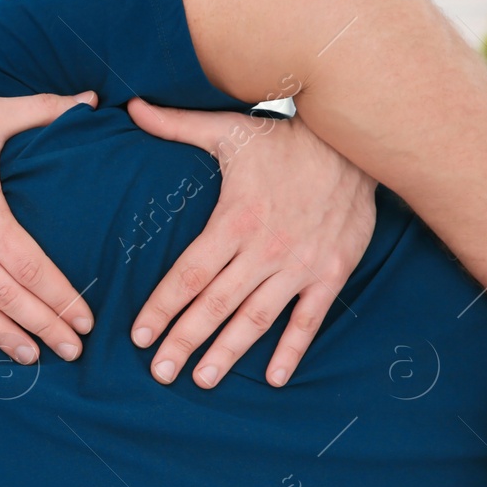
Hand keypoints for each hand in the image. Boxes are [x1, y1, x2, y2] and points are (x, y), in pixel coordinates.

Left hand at [126, 99, 375, 387]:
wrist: (355, 142)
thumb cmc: (283, 139)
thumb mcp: (228, 129)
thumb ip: (176, 125)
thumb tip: (132, 106)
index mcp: (234, 219)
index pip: (189, 274)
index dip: (161, 307)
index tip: (138, 335)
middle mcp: (265, 248)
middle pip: (216, 304)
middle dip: (185, 340)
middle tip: (159, 372)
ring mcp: (300, 264)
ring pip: (257, 318)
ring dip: (229, 352)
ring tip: (202, 380)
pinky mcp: (331, 272)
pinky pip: (309, 319)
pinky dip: (292, 350)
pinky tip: (273, 378)